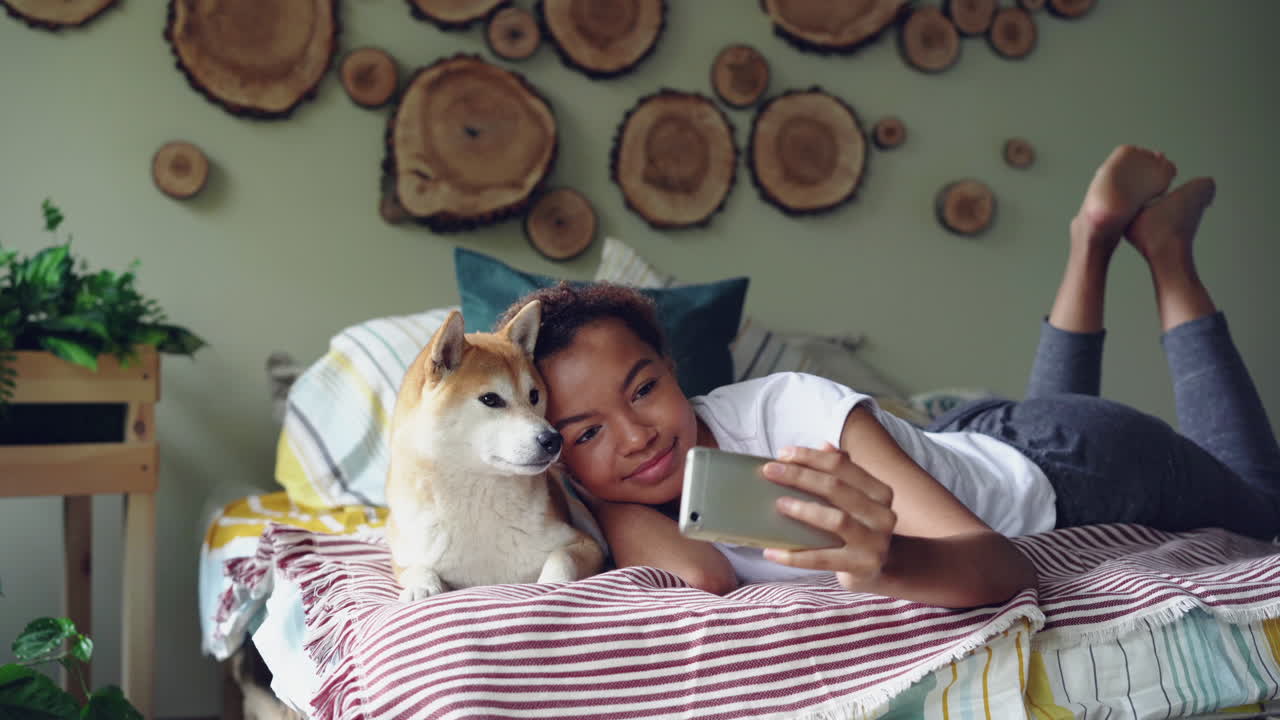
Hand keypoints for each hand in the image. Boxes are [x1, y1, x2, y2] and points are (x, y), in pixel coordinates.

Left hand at [761, 443, 896, 590]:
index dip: (810, 457)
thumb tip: (822, 445)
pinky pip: (822, 559)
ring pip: (836, 520)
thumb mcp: (856, 499)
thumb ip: (843, 473)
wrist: (881, 569)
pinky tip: (771, 552)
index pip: (841, 465)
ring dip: (803, 510)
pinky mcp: (862, 566)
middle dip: (800, 476)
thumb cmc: (859, 527)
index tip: (782, 454)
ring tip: (778, 504)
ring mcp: (875, 542)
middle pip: (836, 488)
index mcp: (879, 491)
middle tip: (769, 471)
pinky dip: (794, 556)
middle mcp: (882, 514)